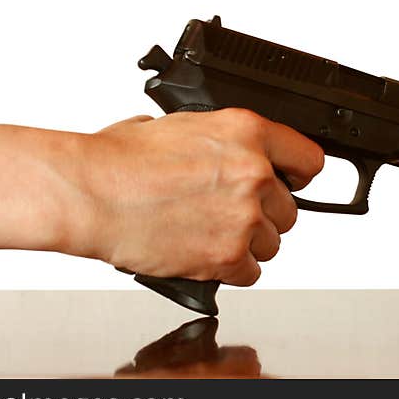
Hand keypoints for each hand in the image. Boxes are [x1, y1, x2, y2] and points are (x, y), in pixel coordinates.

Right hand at [72, 108, 323, 285]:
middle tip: (226, 213)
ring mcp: (244, 217)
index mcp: (247, 132)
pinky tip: (203, 254)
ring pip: (271, 244)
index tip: (291, 183)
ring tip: (207, 234)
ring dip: (245, 244)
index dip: (298, 175)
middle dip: (261, 215)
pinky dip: (230, 270)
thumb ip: (221, 141)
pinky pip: (251, 273)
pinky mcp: (228, 256)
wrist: (91, 193)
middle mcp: (254, 173)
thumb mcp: (180, 125)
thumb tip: (230, 153)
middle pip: (288, 210)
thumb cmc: (120, 160)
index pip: (308, 160)